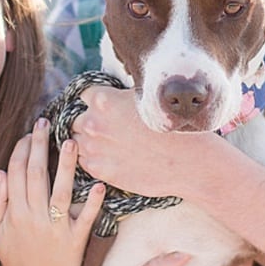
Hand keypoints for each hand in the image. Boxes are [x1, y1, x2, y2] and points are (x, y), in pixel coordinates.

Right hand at [0, 121, 103, 265]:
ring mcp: (55, 228)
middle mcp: (34, 217)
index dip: (22, 151)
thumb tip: (1, 173)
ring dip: (66, 166)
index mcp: (15, 213)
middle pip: (36, 175)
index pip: (17, 173)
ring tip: (71, 142)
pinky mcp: (75, 240)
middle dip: (39, 146)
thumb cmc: (15, 258)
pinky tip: (98, 186)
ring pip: (60, 191)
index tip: (28, 133)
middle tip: (45, 124)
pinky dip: (91, 203)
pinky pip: (84, 218)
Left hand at [70, 87, 213, 200]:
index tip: (102, 105)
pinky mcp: (100, 170)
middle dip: (87, 120)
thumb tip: (118, 95)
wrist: (189, 162)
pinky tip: (109, 156)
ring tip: (106, 143)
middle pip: (75, 118)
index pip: (84, 94)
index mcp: (104, 101)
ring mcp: (94, 149)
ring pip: (75, 140)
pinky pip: (83, 161)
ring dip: (87, 140)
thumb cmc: (175, 128)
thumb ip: (125, 96)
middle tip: (105, 125)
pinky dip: (91, 158)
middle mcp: (94, 123)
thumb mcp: (150, 100)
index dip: (95, 99)